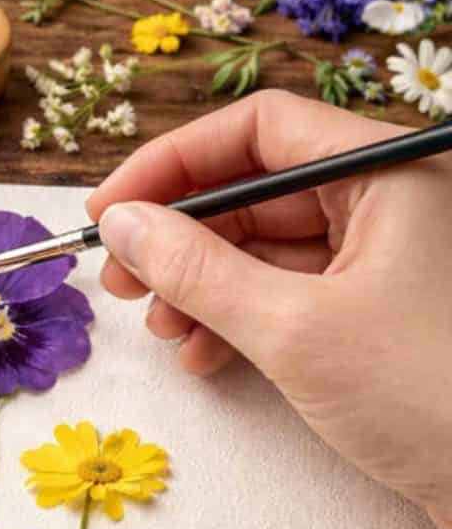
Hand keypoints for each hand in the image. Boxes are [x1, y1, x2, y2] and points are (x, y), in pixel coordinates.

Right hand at [87, 90, 451, 528]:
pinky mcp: (368, 311)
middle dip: (178, 237)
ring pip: (260, 247)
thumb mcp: (294, 329)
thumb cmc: (426, 398)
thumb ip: (197, 269)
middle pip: (253, 190)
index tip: (109, 208)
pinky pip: (282, 293)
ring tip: (161, 330)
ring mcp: (378, 259)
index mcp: (388, 173)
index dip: (173, 162)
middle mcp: (385, 202)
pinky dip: (233, 319)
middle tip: (118, 279)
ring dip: (197, 286)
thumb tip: (122, 222)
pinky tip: (202, 357)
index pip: (260, 130)